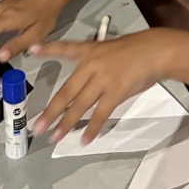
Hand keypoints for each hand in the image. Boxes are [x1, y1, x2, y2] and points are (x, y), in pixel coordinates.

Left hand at [31, 30, 173, 143]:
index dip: (48, 49)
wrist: (155, 50)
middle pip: (67, 91)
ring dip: (66, 123)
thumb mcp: (112, 49)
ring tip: (54, 137)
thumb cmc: (136, 50)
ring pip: (79, 105)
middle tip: (38, 125)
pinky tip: (85, 139)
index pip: (66, 49)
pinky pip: (100, 113)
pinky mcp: (115, 92)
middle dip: (51, 111)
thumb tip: (88, 82)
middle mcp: (91, 64)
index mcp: (90, 51)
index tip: (32, 50)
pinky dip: (92, 128)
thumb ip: (98, 63)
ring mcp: (102, 79)